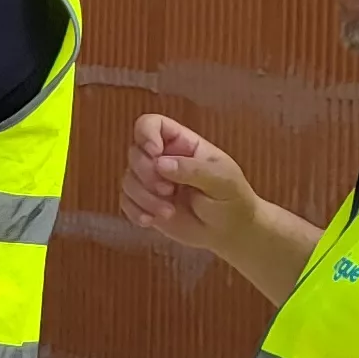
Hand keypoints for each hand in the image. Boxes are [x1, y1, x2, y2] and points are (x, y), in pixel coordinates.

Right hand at [121, 113, 261, 249]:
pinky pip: (125, 201)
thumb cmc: (233, 200)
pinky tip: (151, 220)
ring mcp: (151, 181)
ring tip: (168, 212)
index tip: (155, 153)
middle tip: (168, 191)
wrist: (230, 232)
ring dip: (144, 197)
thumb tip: (161, 164)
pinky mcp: (144, 203)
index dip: (146, 134)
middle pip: (135, 153)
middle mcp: (163, 159)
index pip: (153, 125)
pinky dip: (135, 211)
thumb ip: (194, 169)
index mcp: (183, 144)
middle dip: (147, 174)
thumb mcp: (223, 181)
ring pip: (128, 179)